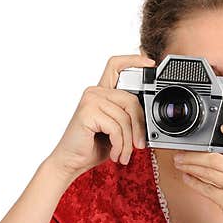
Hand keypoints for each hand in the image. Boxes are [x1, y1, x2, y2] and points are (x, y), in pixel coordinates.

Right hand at [47, 54, 154, 177]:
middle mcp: (95, 92)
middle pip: (131, 100)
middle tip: (139, 145)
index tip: (150, 64)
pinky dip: (119, 145)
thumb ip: (129, 118)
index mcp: (102, 93)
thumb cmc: (92, 146)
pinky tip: (114, 154)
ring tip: (123, 155)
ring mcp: (90, 100)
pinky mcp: (87, 112)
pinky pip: (116, 127)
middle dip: (140, 126)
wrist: (71, 162)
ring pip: (125, 118)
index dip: (134, 60)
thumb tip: (148, 120)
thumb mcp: (117, 130)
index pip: (116, 65)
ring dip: (128, 142)